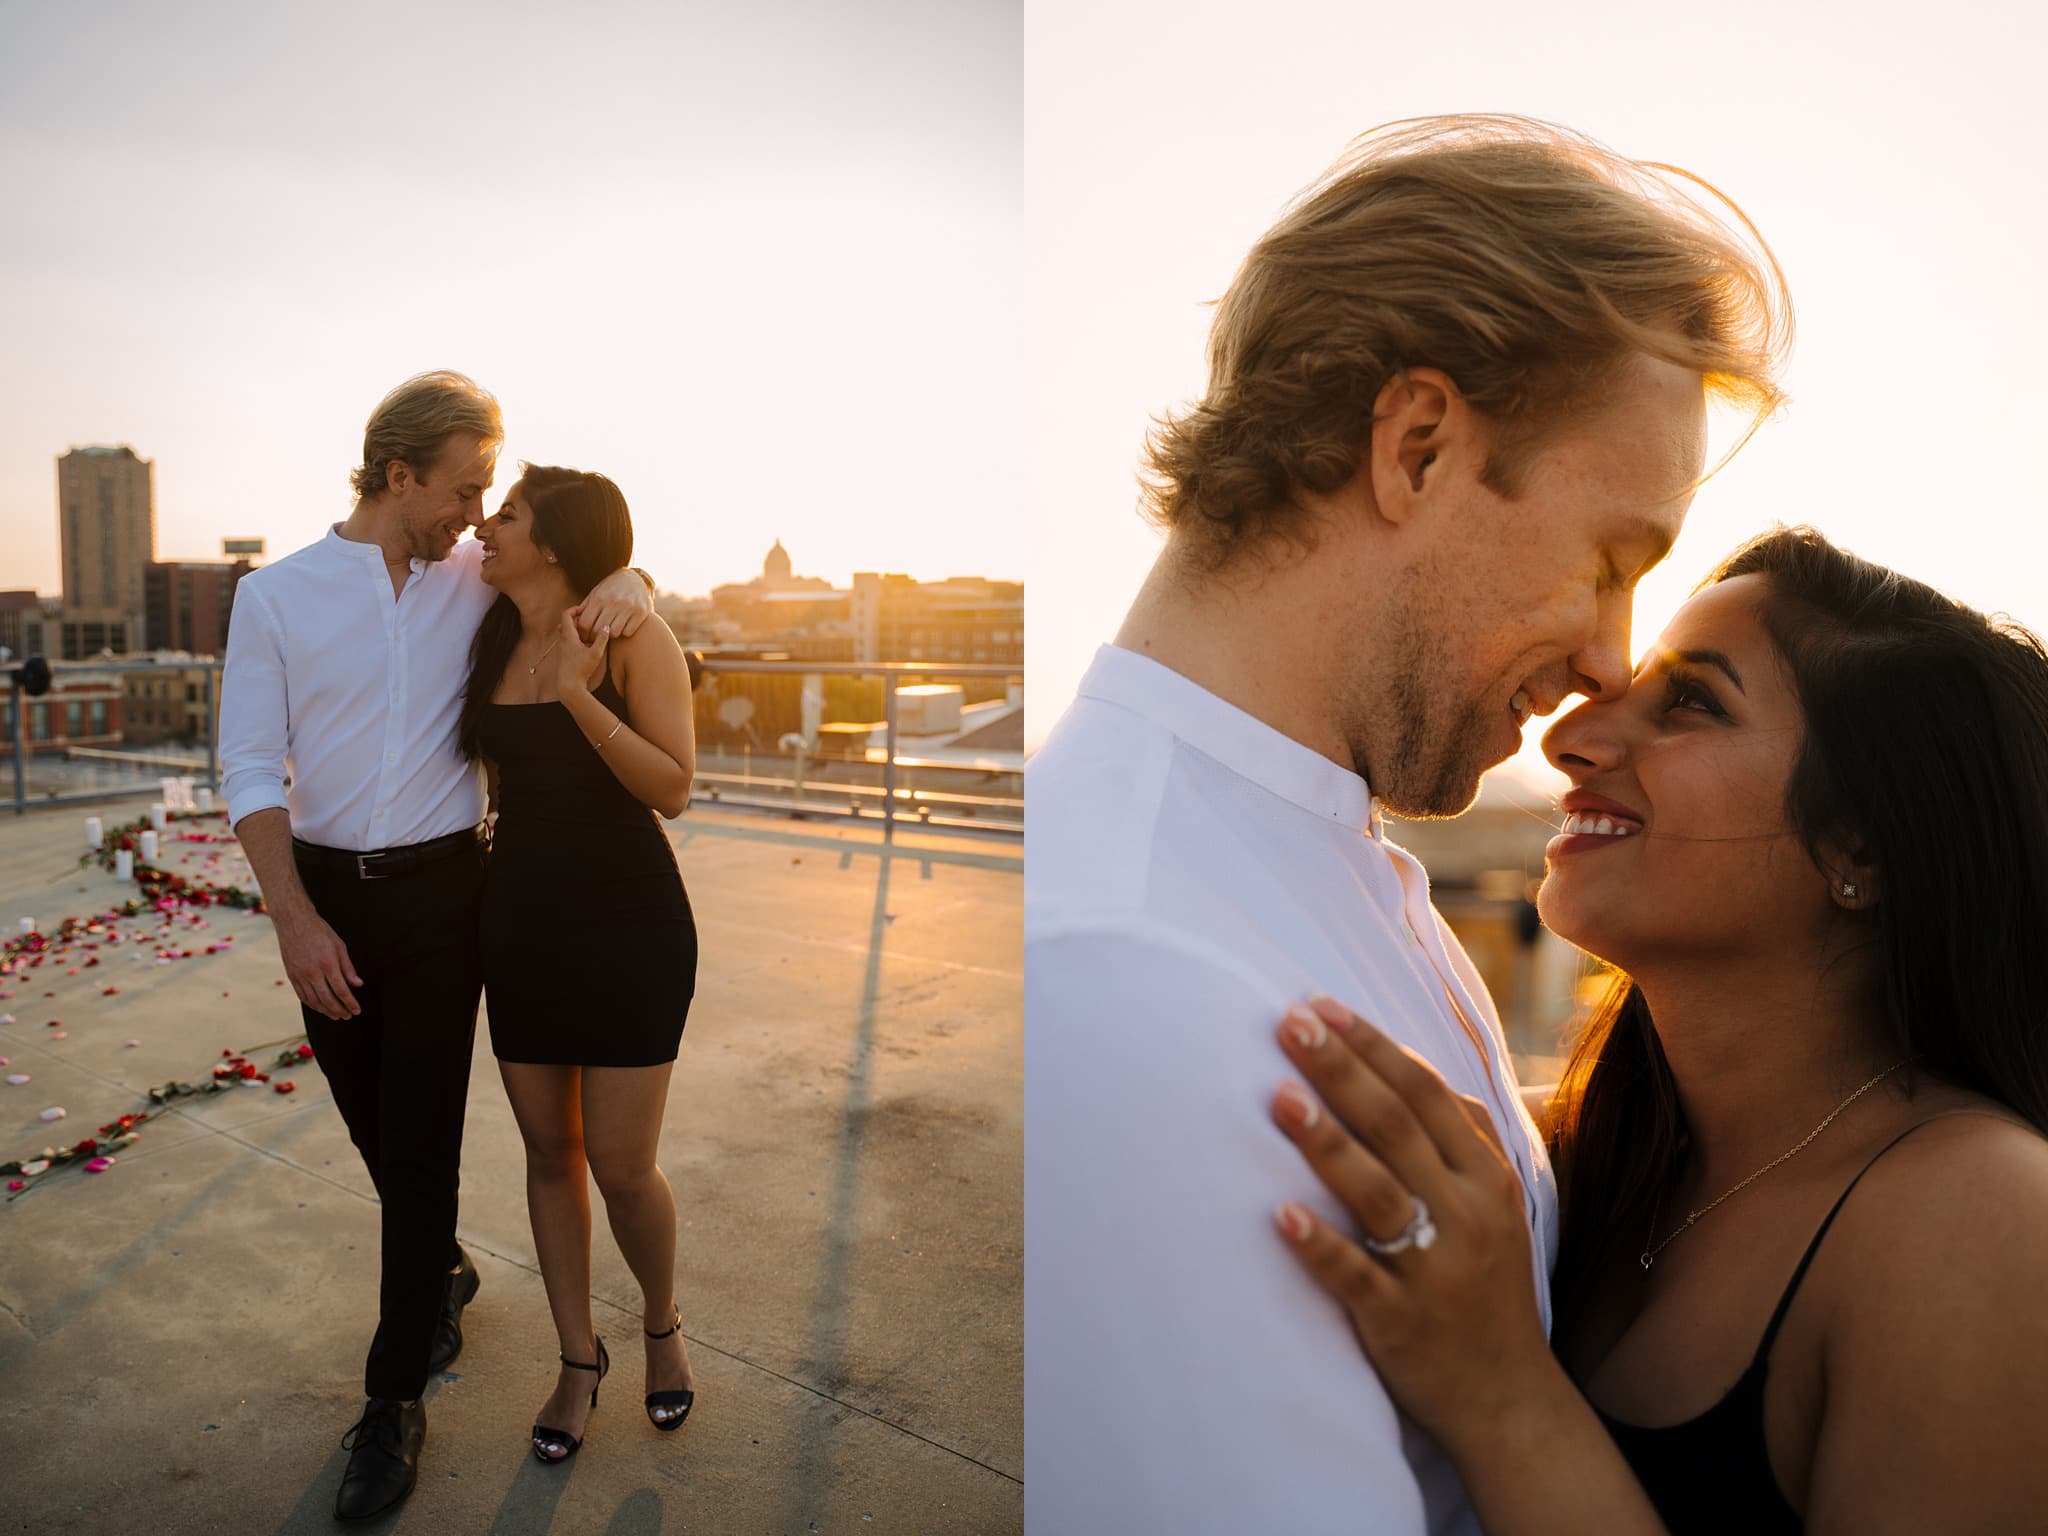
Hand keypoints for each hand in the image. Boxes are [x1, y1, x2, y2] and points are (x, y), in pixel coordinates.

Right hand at [275, 908, 363, 1020]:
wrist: (294, 922)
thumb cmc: (320, 931)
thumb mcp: (340, 946)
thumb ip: (348, 968)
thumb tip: (358, 984)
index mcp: (328, 964)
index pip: (342, 991)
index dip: (350, 1003)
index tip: (357, 1010)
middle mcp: (313, 972)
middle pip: (328, 999)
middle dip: (340, 1010)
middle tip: (348, 1016)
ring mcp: (300, 975)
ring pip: (314, 1001)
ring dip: (326, 1011)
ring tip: (336, 1015)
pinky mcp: (291, 975)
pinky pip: (302, 996)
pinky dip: (312, 1004)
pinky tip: (319, 1007)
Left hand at [555, 608, 609, 697]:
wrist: (569, 686)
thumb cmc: (581, 669)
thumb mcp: (595, 653)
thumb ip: (602, 639)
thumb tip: (607, 626)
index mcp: (568, 636)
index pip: (566, 614)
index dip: (575, 608)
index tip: (587, 609)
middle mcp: (563, 639)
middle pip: (568, 621)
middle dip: (580, 617)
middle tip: (592, 616)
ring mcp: (564, 647)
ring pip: (570, 631)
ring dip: (580, 628)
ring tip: (593, 629)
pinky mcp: (566, 654)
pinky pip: (571, 639)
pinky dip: (579, 636)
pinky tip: (590, 642)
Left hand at [572, 566, 652, 640]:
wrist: (635, 578)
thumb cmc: (611, 587)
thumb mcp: (597, 592)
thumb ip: (586, 606)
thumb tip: (573, 621)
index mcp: (599, 597)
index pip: (585, 623)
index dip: (583, 633)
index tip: (585, 635)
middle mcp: (613, 602)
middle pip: (598, 630)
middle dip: (595, 636)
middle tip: (595, 638)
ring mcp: (628, 607)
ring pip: (614, 633)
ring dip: (610, 635)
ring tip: (610, 630)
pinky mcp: (641, 612)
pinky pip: (628, 632)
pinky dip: (624, 632)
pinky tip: (622, 626)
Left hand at [1269, 994, 1547, 1452]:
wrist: (1509, 1399)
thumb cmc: (1486, 1286)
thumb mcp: (1498, 1204)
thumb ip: (1462, 1135)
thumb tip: (1413, 1064)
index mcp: (1486, 1178)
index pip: (1426, 1093)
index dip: (1373, 1046)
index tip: (1321, 1005)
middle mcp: (1465, 1214)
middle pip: (1396, 1127)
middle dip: (1341, 1069)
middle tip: (1289, 1022)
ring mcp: (1434, 1269)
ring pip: (1378, 1194)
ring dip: (1327, 1143)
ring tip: (1279, 1097)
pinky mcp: (1400, 1321)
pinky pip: (1357, 1278)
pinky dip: (1321, 1246)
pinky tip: (1281, 1215)